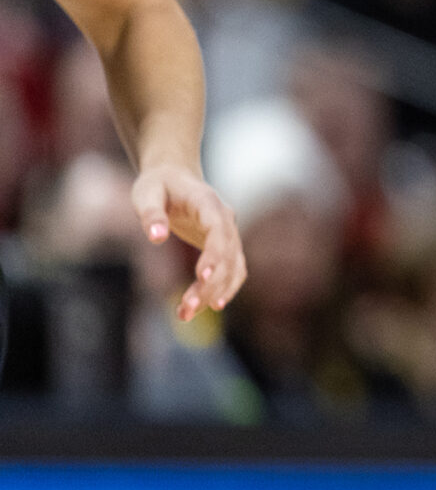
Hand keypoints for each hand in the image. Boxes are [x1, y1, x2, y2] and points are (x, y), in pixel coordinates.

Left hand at [130, 162, 245, 321]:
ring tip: (186, 314)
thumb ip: (151, 214)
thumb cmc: (158, 185)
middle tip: (186, 310)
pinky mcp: (224, 245)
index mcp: (208, 203)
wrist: (175, 176)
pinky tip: (211, 305)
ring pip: (233, 266)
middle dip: (210, 285)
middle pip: (227, 255)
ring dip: (216, 291)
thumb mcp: (146, 193)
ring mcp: (228, 233)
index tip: (203, 277)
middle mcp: (225, 219)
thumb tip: (156, 238)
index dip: (214, 254)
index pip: (218, 230)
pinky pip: (234, 269)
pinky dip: (227, 287)